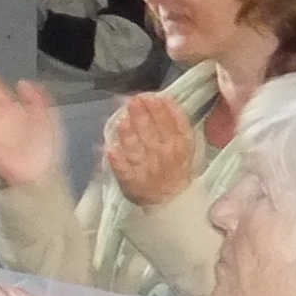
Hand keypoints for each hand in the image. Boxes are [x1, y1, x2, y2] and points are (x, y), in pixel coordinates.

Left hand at [101, 92, 199, 209]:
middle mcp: (164, 156)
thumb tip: (165, 99)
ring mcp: (147, 169)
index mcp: (180, 145)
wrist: (172, 199)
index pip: (172, 124)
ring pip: (137, 150)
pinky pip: (124, 171)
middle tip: (132, 101)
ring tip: (122, 121)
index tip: (150, 97)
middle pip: (152, 134)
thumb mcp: (185, 142)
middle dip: (142, 116)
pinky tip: (110, 151)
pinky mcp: (132, 182)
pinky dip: (118, 162)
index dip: (160, 110)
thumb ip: (177, 121)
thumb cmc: (176, 165)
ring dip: (129, 136)